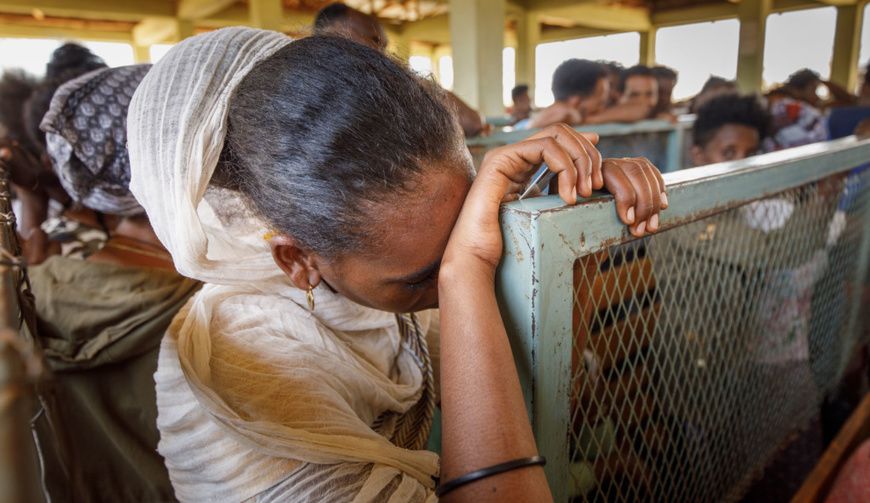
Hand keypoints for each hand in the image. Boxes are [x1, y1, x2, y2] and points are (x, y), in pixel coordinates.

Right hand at [443, 125, 668, 277]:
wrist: (476, 256)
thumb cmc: (507, 245)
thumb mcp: (543, 214)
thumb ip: (558, 194)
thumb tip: (584, 182)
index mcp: (523, 166)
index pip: (560, 139)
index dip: (585, 146)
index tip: (601, 166)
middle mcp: (514, 156)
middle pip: (562, 132)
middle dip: (587, 155)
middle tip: (594, 186)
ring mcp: (505, 155)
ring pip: (556, 135)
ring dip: (579, 162)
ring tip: (583, 193)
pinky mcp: (500, 160)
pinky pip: (544, 148)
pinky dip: (565, 168)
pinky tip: (567, 195)